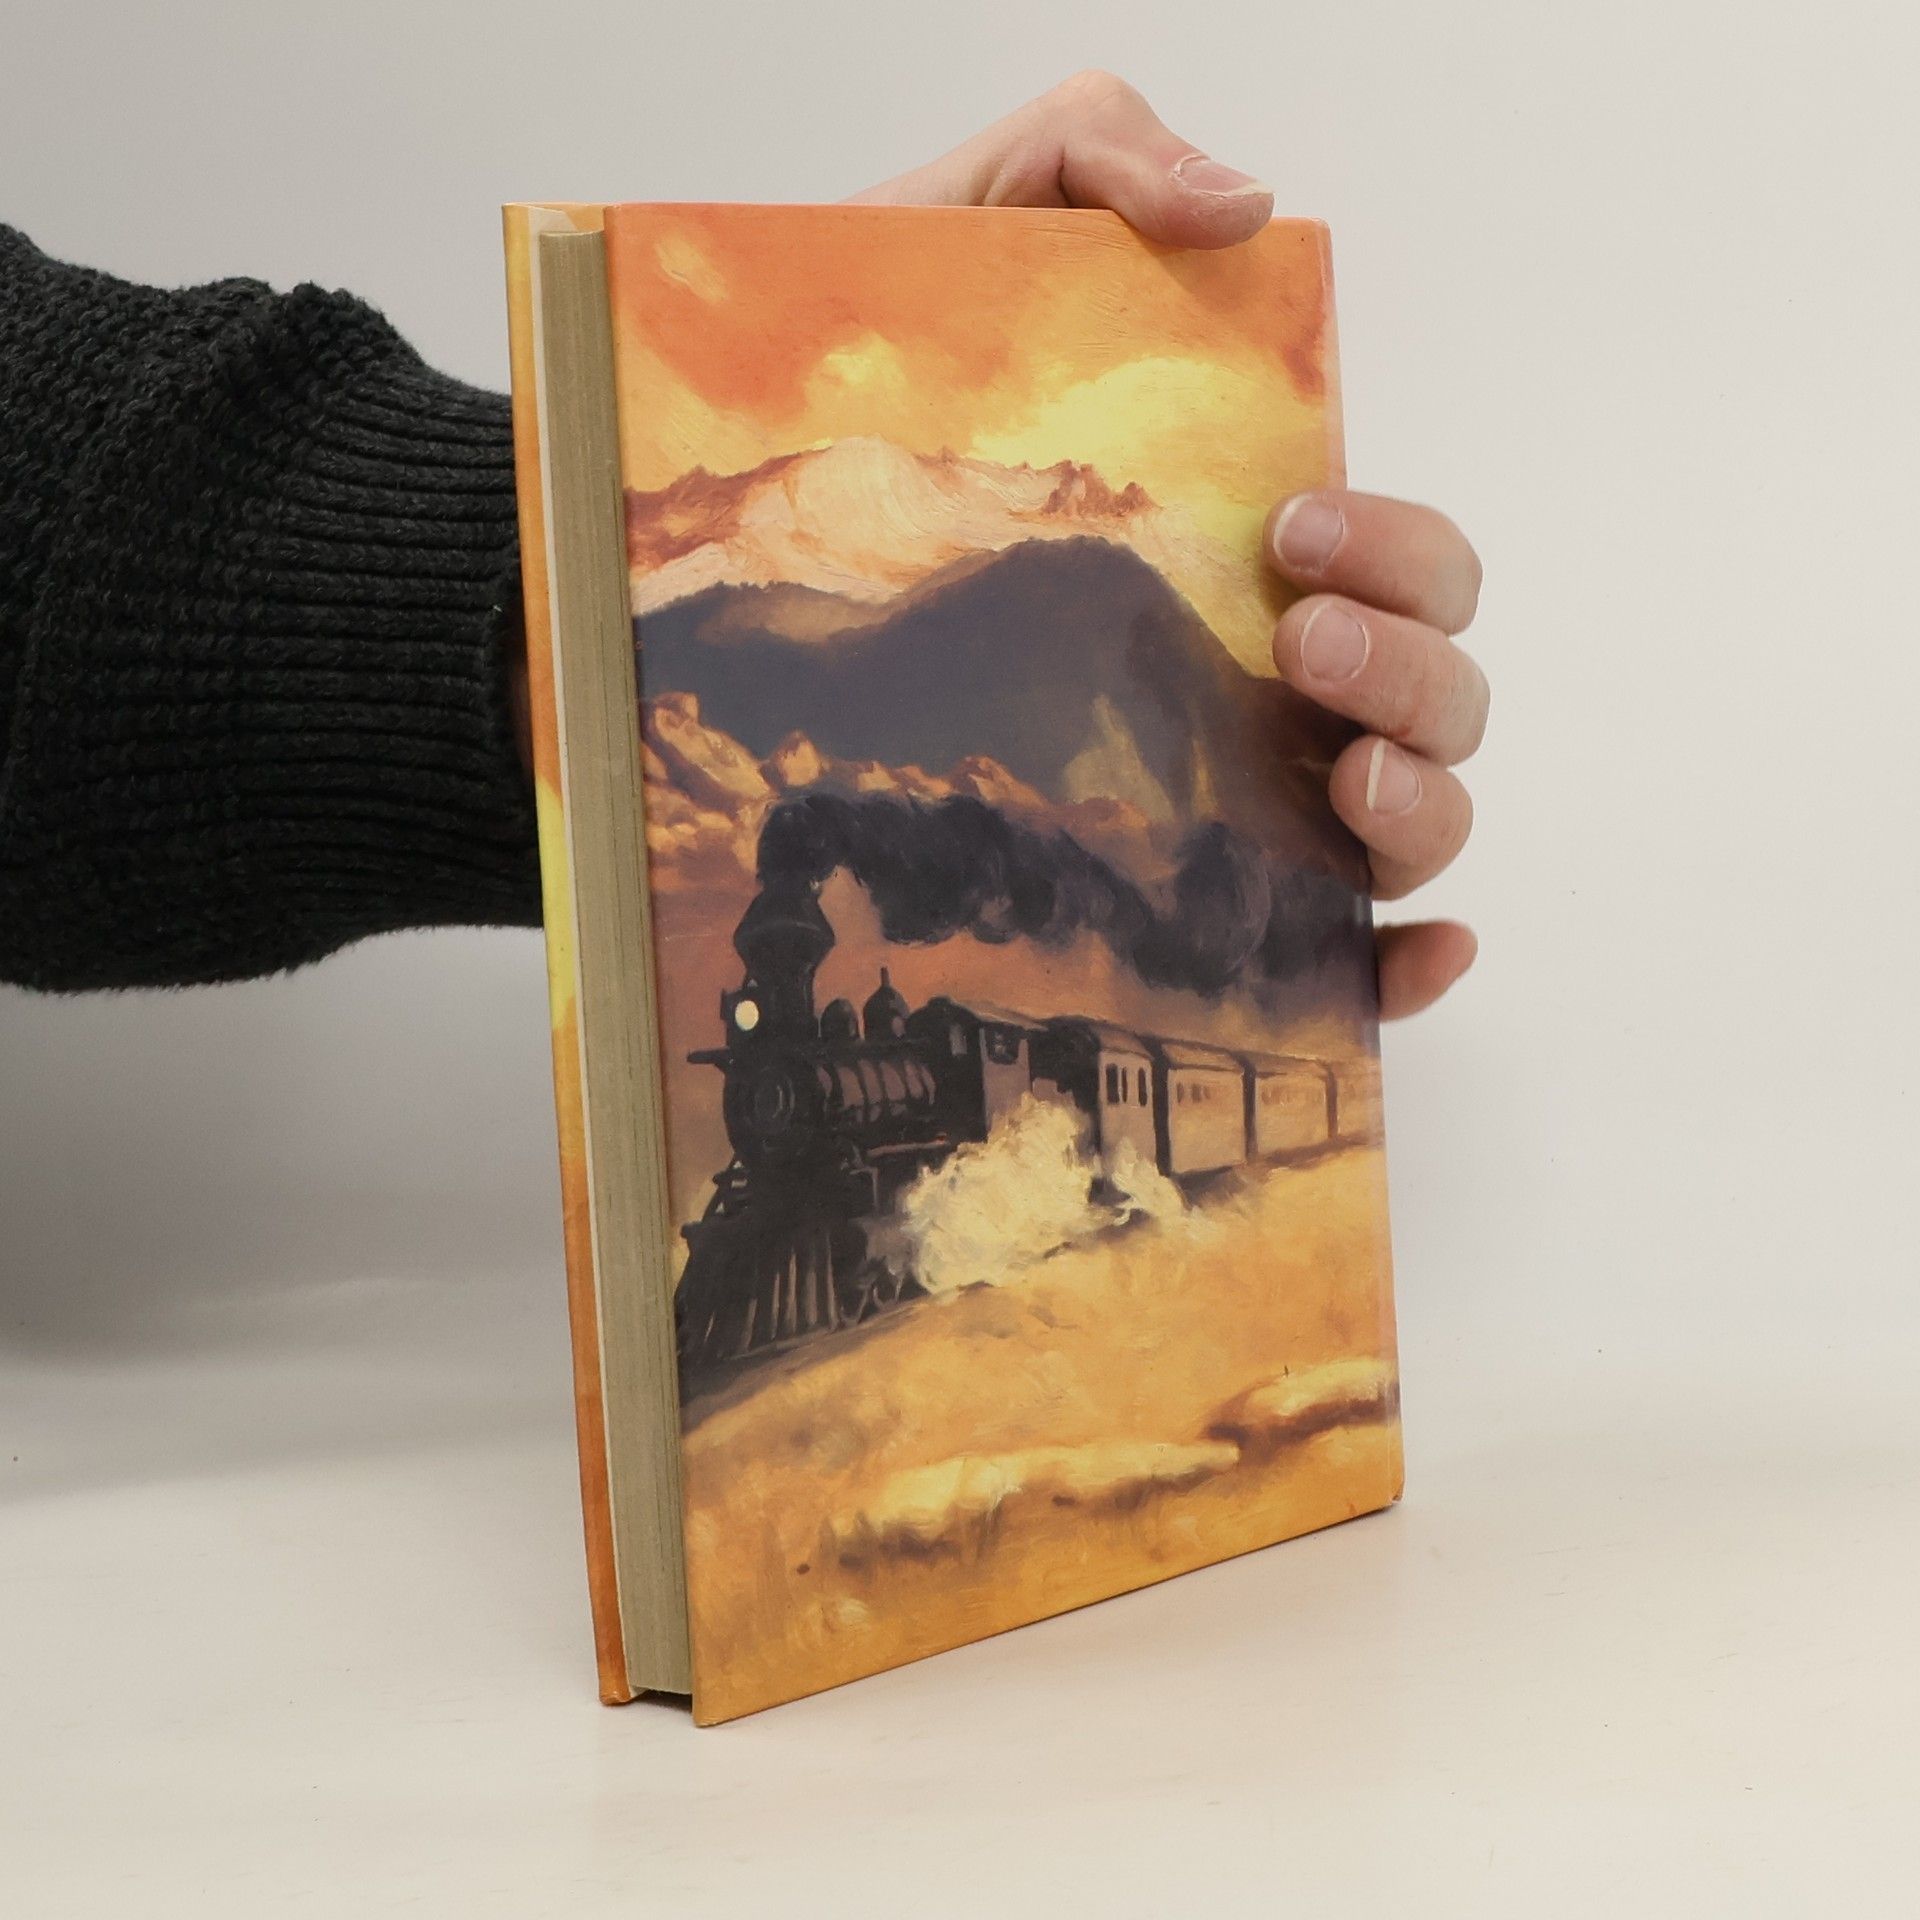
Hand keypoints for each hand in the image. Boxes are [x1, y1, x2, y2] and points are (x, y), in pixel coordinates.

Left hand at [855, 73, 1487, 1019]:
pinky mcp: (1159, 909)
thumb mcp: (960, 232)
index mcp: (1247, 556)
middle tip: (1291, 639)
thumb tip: (1248, 206)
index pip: (1408, 564)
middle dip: (1412, 668)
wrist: (708, 568)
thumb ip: (1095, 158)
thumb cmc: (847, 415)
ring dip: (1426, 804)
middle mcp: (1256, 685)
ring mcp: (1220, 803)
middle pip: (1439, 693)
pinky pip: (1331, 959)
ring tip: (1338, 778)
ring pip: (1413, 821)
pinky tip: (1403, 951)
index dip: (1401, 554)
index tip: (1287, 539)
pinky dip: (1401, 961)